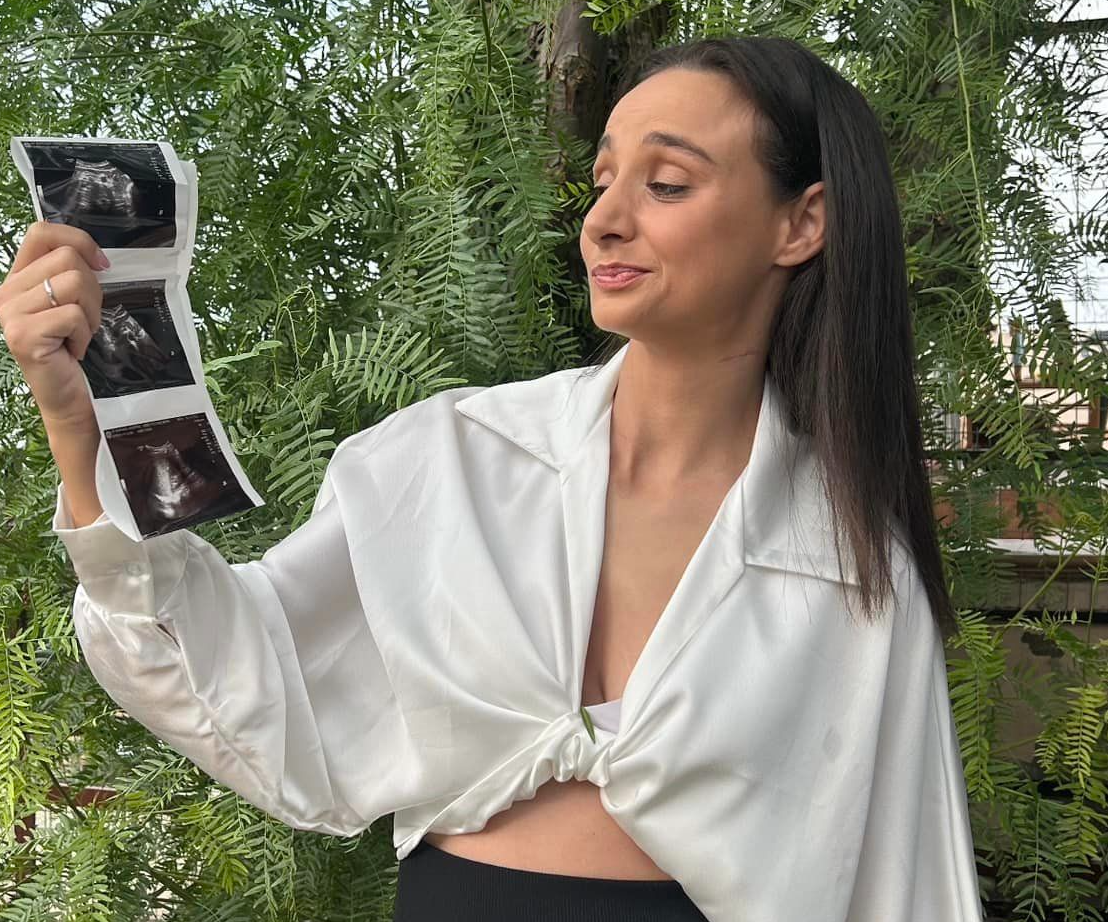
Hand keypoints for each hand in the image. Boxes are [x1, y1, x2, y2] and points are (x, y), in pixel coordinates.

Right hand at [0, 221, 109, 430]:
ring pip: (75, 283)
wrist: (67, 397)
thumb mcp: (71, 305)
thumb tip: (99, 258)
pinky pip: (74, 315)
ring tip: (79, 335)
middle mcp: (5, 292)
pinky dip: (84, 334)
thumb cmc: (72, 349)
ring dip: (91, 313)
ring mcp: (10, 313)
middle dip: (93, 290)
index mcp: (17, 278)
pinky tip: (73, 350)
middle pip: (68, 258)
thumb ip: (71, 276)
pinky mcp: (22, 334)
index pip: (42, 232)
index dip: (78, 240)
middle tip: (85, 320)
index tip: (101, 265)